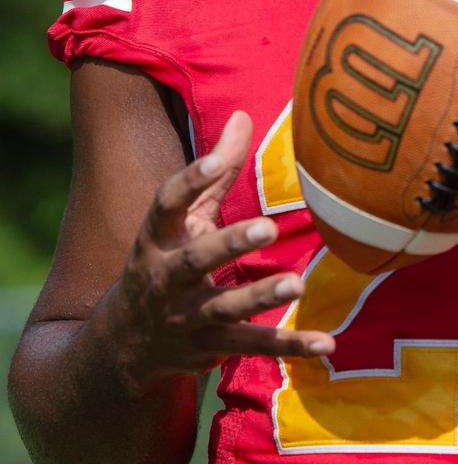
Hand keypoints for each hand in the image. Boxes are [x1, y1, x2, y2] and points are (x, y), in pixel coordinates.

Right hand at [108, 110, 334, 385]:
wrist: (125, 343)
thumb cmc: (167, 259)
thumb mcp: (183, 219)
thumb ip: (214, 174)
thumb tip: (243, 114)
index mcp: (157, 237)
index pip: (165, 204)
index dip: (188, 181)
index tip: (213, 161)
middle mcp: (166, 278)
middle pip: (197, 259)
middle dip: (229, 244)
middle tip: (267, 228)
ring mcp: (185, 317)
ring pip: (224, 307)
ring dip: (261, 296)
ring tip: (297, 284)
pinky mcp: (209, 348)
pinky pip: (251, 347)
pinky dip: (289, 346)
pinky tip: (326, 343)